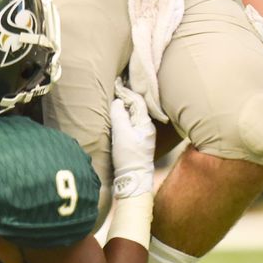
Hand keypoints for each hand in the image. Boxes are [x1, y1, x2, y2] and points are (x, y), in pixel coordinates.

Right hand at [110, 80, 155, 198]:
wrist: (133, 180)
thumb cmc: (128, 156)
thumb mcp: (122, 134)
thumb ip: (120, 115)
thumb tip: (118, 101)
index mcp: (146, 123)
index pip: (137, 101)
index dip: (126, 91)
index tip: (116, 83)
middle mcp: (147, 127)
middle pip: (136, 106)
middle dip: (126, 96)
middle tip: (116, 86)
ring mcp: (143, 135)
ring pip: (134, 114)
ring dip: (125, 105)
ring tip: (116, 97)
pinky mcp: (137, 142)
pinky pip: (131, 122)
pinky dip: (124, 115)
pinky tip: (118, 115)